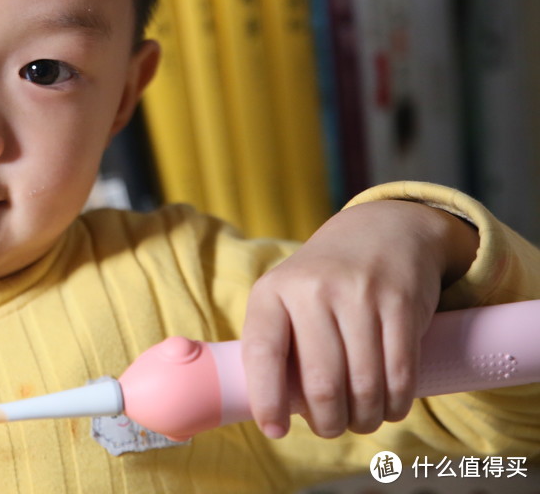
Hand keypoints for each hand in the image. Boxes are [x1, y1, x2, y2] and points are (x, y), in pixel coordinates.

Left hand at [241, 200, 478, 438]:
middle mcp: (312, 290)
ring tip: (361, 421)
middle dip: (328, 421)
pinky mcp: (400, 302)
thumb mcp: (286, 298)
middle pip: (320, 381)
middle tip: (331, 428)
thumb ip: (278, 345)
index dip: (267, 398)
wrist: (380, 231)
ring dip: (364, 418)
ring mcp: (358, 294)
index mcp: (272, 292)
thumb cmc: (322, 283)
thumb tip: (277, 412)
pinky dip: (396, 402)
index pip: (262, 352)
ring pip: (363, 384)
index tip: (275, 430)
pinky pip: (399, 371)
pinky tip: (390, 407)